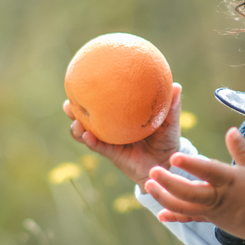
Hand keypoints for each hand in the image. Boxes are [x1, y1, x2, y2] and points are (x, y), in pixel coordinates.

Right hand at [63, 83, 182, 186]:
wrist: (168, 163)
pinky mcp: (112, 155)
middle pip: (85, 116)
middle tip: (68, 103)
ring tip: (76, 123)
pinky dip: (91, 142)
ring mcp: (109, 141)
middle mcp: (111, 127)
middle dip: (73, 110)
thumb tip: (176, 85)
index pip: (101, 101)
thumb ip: (172, 105)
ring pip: (86, 134)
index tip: (79, 81)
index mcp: (121, 115)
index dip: (88, 92)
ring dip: (77, 129)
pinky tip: (88, 137)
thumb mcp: (170, 121)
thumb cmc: (167, 138)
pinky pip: (98, 148)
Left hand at [143, 127, 244, 244]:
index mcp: (229, 180)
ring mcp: (212, 211)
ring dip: (164, 198)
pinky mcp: (210, 219)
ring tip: (148, 186)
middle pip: (188, 192)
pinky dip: (174, 217)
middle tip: (153, 170)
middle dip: (168, 183)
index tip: (173, 156)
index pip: (207, 171)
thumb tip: (230, 130)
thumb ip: (242, 148)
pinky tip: (160, 214)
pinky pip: (190, 218)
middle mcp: (217, 197)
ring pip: (184, 207)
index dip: (190, 164)